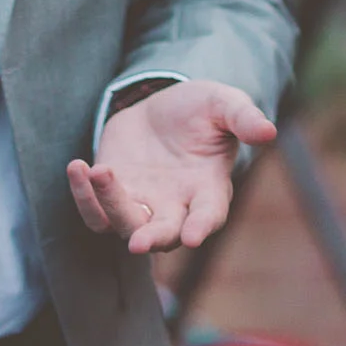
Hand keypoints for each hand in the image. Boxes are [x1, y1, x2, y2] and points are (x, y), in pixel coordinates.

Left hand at [68, 81, 278, 254]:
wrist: (161, 107)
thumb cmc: (200, 109)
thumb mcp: (223, 103)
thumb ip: (242, 118)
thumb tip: (268, 132)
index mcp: (208, 189)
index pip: (208, 215)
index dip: (203, 226)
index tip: (194, 236)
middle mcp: (175, 206)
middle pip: (163, 234)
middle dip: (152, 238)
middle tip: (139, 242)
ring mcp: (141, 204)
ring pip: (124, 224)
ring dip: (111, 206)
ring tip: (99, 172)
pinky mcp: (111, 194)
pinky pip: (94, 211)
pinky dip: (83, 197)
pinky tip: (77, 167)